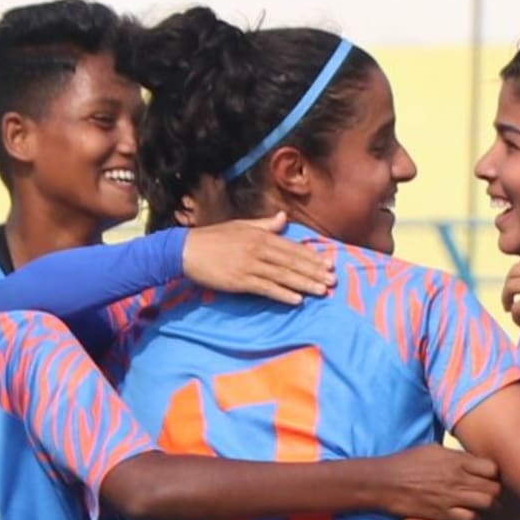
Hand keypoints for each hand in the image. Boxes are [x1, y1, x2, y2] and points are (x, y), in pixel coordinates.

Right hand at [180, 220, 333, 305]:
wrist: (186, 250)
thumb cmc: (213, 238)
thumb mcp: (240, 226)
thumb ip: (264, 224)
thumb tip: (283, 218)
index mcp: (260, 235)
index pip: (292, 247)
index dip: (312, 256)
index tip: (329, 264)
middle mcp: (258, 249)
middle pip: (292, 262)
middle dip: (314, 272)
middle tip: (333, 281)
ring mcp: (250, 265)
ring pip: (283, 276)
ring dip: (304, 284)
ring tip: (322, 291)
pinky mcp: (240, 281)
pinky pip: (266, 288)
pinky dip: (282, 294)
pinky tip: (296, 300)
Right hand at [359, 444, 502, 519]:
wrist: (383, 482)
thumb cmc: (405, 463)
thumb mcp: (432, 450)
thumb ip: (454, 455)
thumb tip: (469, 457)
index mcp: (457, 460)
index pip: (493, 468)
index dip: (495, 474)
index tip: (490, 478)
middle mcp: (458, 478)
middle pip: (495, 487)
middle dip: (497, 492)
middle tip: (491, 495)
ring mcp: (451, 497)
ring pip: (488, 504)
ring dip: (490, 507)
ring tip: (485, 508)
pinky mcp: (442, 514)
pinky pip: (471, 519)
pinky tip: (469, 517)